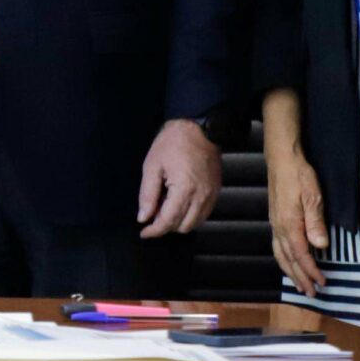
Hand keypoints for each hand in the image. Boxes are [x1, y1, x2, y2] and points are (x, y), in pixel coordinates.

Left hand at [137, 119, 221, 236]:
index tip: (144, 232)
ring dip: (179, 222)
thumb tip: (144, 217)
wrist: (199, 128)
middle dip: (166, 225)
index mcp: (184, 189)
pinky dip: (190, 215)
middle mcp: (201, 196)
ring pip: (195, 223)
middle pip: (183, 227)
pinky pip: (204, 214)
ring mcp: (211, 195)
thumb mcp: (152, 165)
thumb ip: (148, 194)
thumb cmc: (173, 143)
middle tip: (154, 212)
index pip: (168, 221)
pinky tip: (179, 202)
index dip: (155, 230)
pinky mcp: (216, 192)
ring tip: (166, 205)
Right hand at [265, 145, 329, 295]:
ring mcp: (275, 224)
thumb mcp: (312, 196)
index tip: (322, 282)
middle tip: (311, 293)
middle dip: (299, 277)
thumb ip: (315, 221)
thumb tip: (320, 245)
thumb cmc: (299, 175)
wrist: (282, 159)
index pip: (300, 254)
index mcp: (289, 224)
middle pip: (288, 259)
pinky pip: (277, 246)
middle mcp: (279, 228)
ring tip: (299, 285)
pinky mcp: (275, 219)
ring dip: (290, 272)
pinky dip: (283, 260)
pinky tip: (289, 262)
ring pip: (280, 254)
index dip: (311, 270)